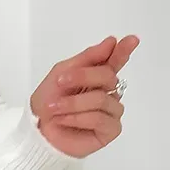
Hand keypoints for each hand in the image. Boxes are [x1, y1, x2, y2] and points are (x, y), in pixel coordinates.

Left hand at [30, 35, 139, 157]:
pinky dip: (77, 118)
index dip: (123, 50)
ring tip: (55, 108)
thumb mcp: (61, 73)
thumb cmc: (48, 102)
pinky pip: (100, 119)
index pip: (115, 61)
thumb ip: (87, 58)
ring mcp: (112, 112)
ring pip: (101, 99)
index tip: (131, 39)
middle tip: (60, 82)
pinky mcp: (111, 130)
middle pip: (108, 76)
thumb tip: (111, 42)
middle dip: (82, 77)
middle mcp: (109, 93)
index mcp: (98, 77)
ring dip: (73, 103)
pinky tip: (63, 120)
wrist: (37, 129)